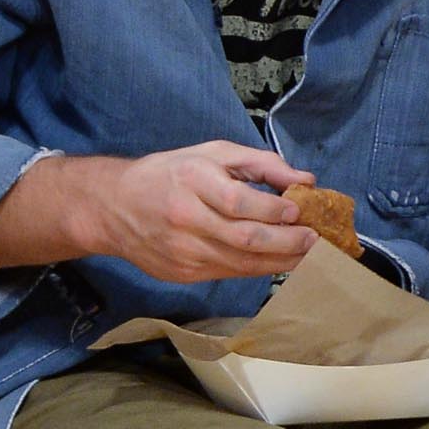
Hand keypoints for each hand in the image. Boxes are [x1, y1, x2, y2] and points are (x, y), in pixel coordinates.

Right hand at [95, 141, 316, 281]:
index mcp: (191, 180)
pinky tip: (279, 263)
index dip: (273, 210)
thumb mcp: (211, 154)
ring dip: (281, 262)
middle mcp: (185, 217)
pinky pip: (228, 273)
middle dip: (287, 242)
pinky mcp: (182, 273)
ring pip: (240, 263)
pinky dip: (258, 269)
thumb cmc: (169, 173)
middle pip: (244, 238)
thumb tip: (305, 179)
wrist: (114, 207)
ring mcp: (182, 250)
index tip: (299, 211)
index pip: (238, 201)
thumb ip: (260, 164)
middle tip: (315, 240)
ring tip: (308, 256)